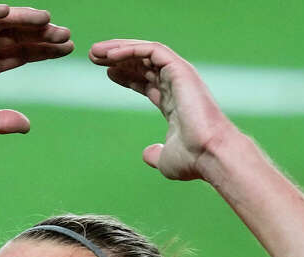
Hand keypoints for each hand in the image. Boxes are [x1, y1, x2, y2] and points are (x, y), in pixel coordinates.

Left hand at [89, 40, 237, 179]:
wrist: (210, 154)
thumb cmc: (193, 159)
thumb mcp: (166, 160)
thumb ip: (156, 154)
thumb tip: (147, 154)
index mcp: (175, 103)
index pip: (148, 82)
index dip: (127, 76)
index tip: (106, 72)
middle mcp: (178, 86)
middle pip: (144, 64)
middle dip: (118, 58)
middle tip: (94, 56)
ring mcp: (180, 76)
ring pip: (146, 52)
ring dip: (119, 49)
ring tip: (95, 51)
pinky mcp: (180, 69)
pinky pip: (152, 50)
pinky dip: (130, 49)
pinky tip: (109, 55)